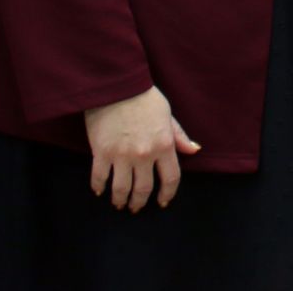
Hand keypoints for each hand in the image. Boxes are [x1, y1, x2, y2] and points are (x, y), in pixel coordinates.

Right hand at [84, 86, 201, 211]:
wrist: (116, 84)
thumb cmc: (144, 97)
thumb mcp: (167, 113)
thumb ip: (179, 135)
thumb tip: (194, 150)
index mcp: (164, 145)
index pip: (171, 179)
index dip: (168, 194)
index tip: (162, 202)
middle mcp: (144, 154)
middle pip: (144, 189)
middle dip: (140, 202)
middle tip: (136, 207)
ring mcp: (122, 155)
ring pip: (122, 189)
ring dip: (120, 200)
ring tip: (119, 203)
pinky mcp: (101, 152)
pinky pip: (100, 177)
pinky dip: (99, 187)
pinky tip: (99, 191)